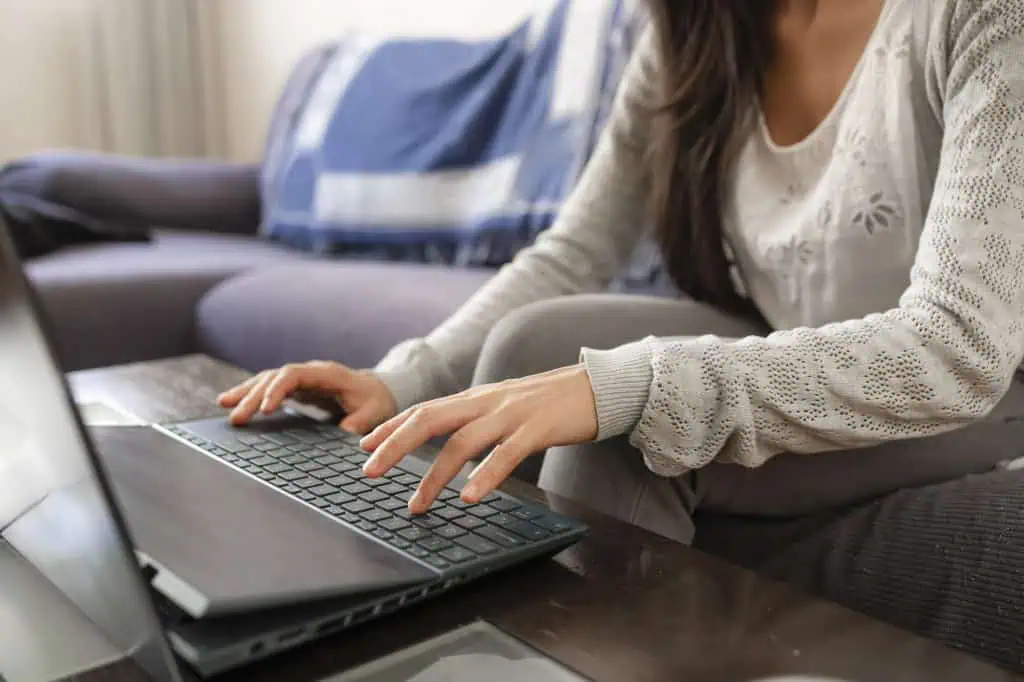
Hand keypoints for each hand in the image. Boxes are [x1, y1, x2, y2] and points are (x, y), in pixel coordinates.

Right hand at [217, 361, 396, 433]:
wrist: (379, 390)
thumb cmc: (376, 400)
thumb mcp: (374, 412)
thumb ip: (359, 421)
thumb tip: (343, 432)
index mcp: (327, 373)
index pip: (294, 375)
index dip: (277, 389)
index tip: (266, 409)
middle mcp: (310, 372)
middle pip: (275, 377)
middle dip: (254, 396)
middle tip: (236, 417)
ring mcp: (302, 378)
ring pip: (268, 380)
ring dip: (246, 392)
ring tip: (223, 405)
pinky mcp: (297, 388)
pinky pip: (269, 387)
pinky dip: (251, 394)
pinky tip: (232, 402)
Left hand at [360, 364, 597, 513]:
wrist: (598, 386)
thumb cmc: (551, 402)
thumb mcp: (506, 405)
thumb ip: (478, 419)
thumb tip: (451, 443)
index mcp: (477, 398)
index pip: (424, 409)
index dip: (391, 426)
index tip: (363, 445)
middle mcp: (487, 402)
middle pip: (429, 419)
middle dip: (394, 444)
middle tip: (368, 471)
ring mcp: (511, 414)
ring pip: (461, 441)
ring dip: (434, 476)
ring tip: (416, 504)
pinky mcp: (537, 429)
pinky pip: (505, 455)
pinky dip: (484, 476)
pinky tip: (469, 497)